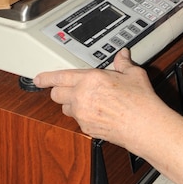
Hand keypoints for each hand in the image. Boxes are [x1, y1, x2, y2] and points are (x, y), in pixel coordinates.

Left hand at [33, 49, 161, 150]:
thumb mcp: (134, 74)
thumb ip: (123, 63)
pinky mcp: (86, 128)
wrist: (144, 126)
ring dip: (71, 104)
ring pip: (65, 108)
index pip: (59, 77)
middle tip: (69, 88)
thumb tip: (123, 55)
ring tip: (89, 100)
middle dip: (59, 90)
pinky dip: (82, 115)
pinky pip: (77, 120)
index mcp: (91, 79)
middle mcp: (82, 96)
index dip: (46, 77)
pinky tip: (98, 112)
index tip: (38, 78)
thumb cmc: (140, 100)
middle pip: (56, 94)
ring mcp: (82, 114)